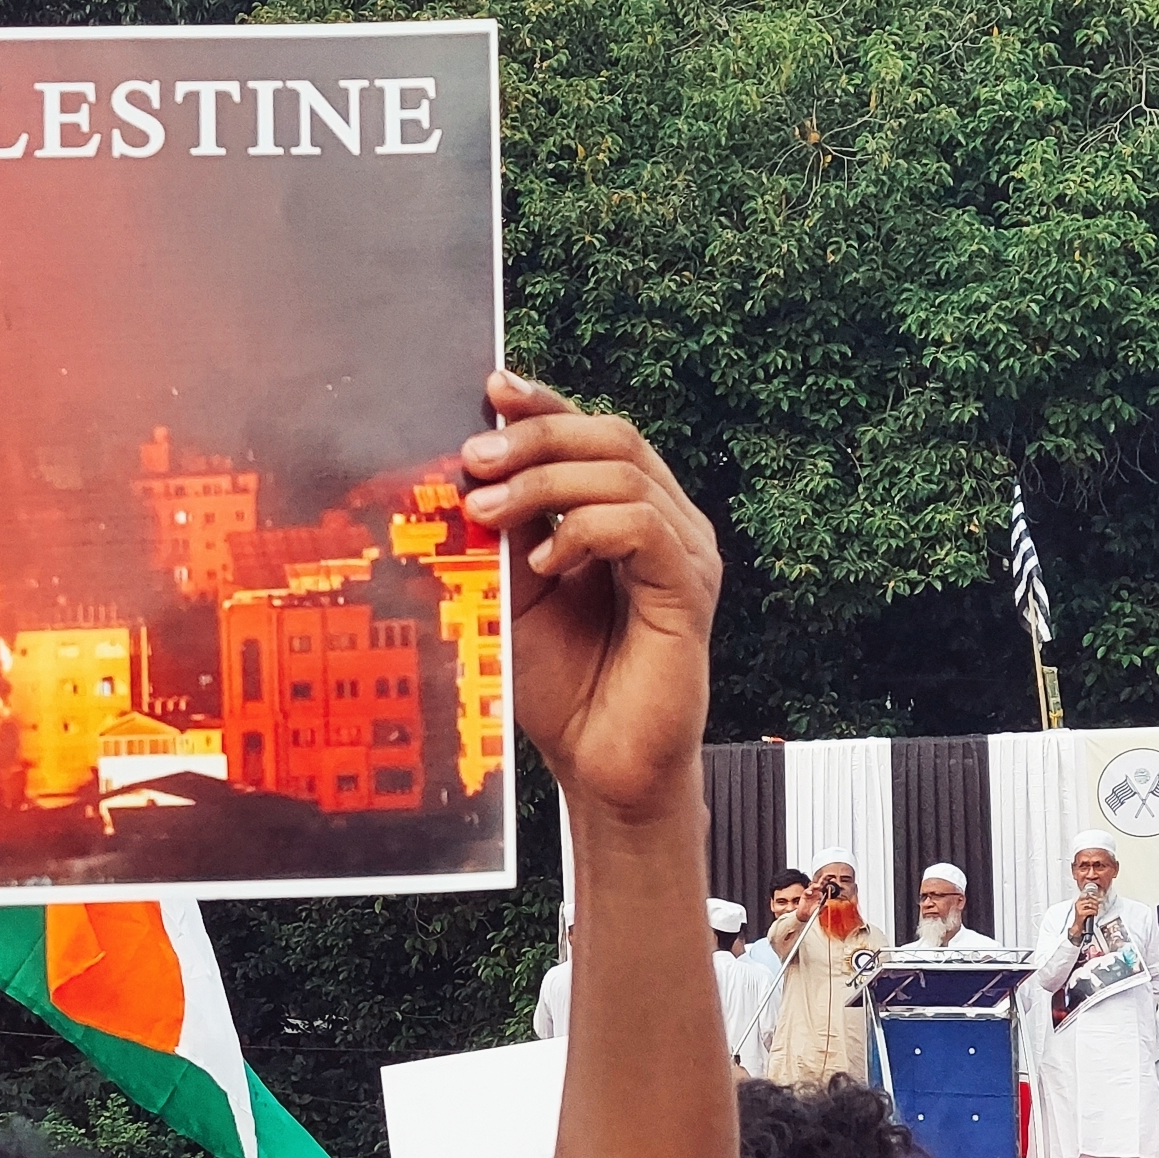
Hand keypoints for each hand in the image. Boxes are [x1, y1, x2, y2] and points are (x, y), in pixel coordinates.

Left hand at [459, 374, 716, 824]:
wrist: (600, 767)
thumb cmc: (563, 685)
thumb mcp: (515, 589)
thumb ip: (506, 529)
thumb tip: (468, 465)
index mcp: (631, 512)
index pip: (593, 433)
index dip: (545, 404)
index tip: (490, 390)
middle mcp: (668, 522)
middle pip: (611, 436)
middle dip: (535, 438)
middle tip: (472, 459)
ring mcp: (686, 553)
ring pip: (623, 473)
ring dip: (544, 484)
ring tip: (487, 513)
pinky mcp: (690, 591)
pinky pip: (642, 528)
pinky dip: (584, 532)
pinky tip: (543, 564)